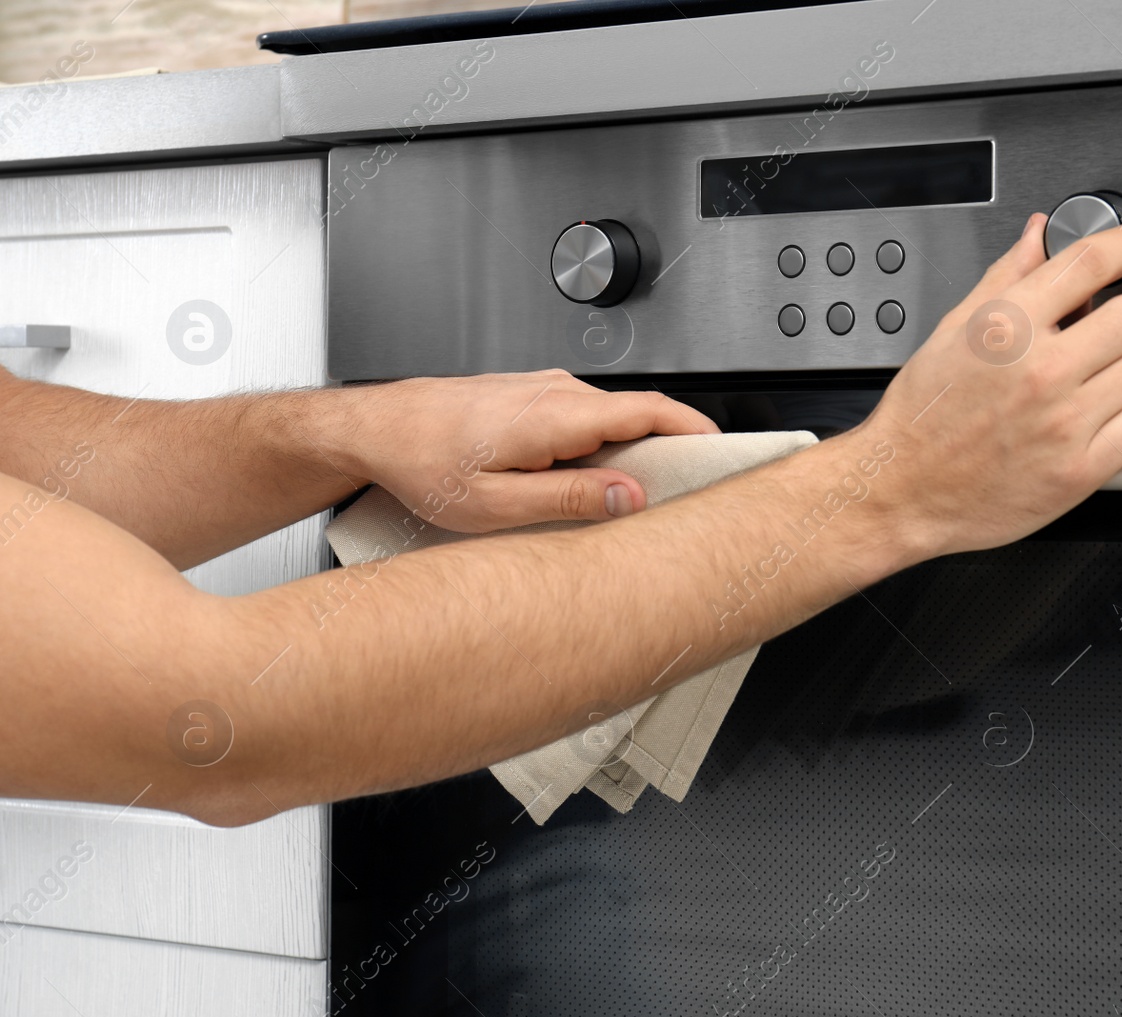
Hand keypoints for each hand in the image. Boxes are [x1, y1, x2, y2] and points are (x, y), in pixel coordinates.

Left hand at [342, 370, 718, 531]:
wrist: (376, 428)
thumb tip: (629, 498)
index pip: (651, 411)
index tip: (726, 450)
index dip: (696, 429)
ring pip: (613, 418)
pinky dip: (605, 445)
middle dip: (672, 449)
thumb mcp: (495, 503)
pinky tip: (590, 479)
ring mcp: (545, 390)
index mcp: (556, 416)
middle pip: (640, 416)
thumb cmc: (422, 463)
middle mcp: (556, 393)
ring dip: (634, 451)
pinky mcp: (533, 397)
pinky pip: (588, 418)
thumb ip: (569, 499)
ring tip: (634, 495)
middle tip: (689, 490)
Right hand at [858, 212, 1121, 557]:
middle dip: (1116, 324)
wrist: (904, 490)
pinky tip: (1093, 423)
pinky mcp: (1079, 471)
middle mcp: (1039, 371)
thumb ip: (1006, 278)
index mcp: (1007, 327)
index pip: (1091, 263)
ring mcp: (1063, 423)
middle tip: (1092, 342)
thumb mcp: (953, 331)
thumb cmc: (923, 416)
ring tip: (1087, 387)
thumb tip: (1038, 237)